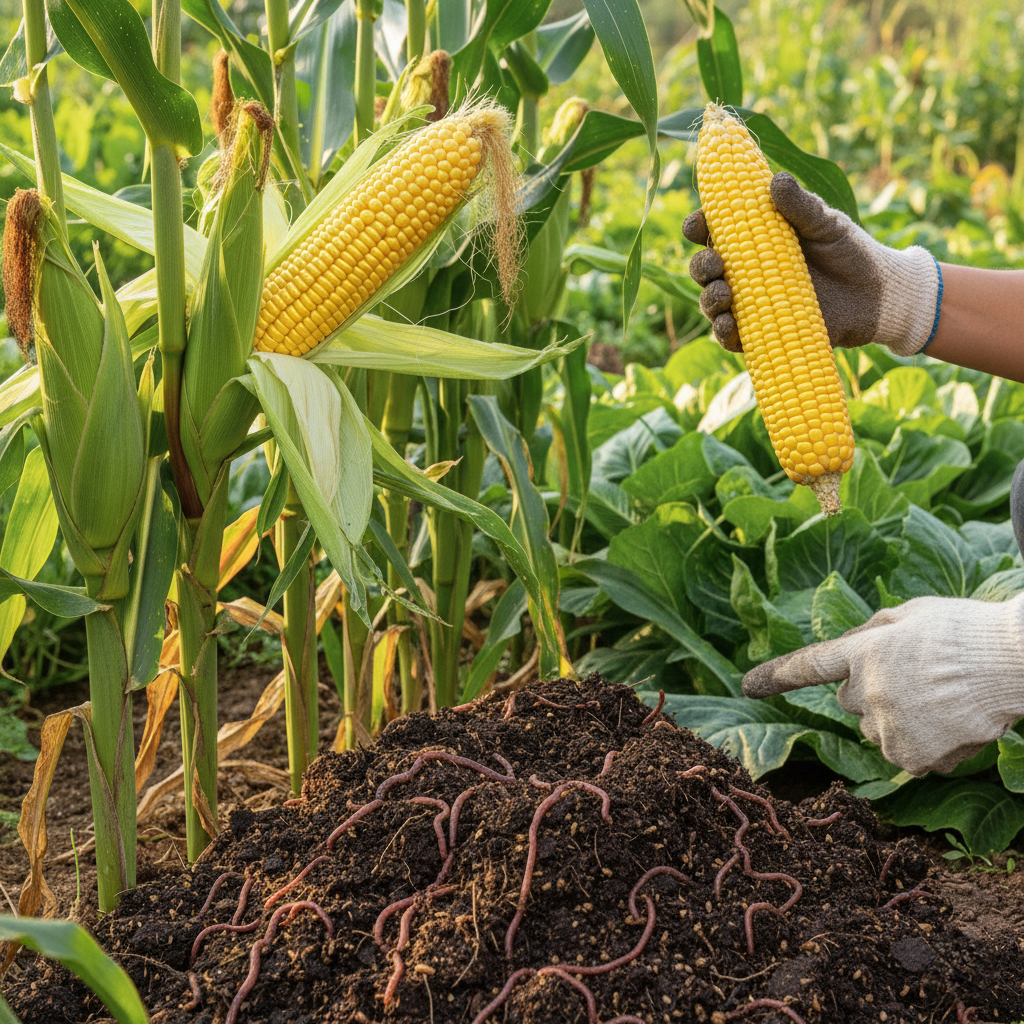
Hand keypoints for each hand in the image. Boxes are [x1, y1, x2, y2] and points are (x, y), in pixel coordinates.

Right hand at [683, 171, 940, 356]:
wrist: (877, 296)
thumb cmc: (850, 251)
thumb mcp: (827, 223)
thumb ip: (801, 205)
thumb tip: (775, 181)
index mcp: (753, 238)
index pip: (714, 230)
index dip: (698, 226)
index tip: (699, 225)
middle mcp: (745, 271)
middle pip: (704, 268)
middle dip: (701, 266)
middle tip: (715, 264)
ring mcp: (751, 303)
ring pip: (712, 302)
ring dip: (709, 299)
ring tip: (724, 294)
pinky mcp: (761, 333)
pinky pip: (731, 337)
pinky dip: (724, 331)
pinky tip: (729, 323)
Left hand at [741, 594, 1023, 775]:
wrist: (1014, 663)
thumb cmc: (966, 631)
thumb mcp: (911, 613)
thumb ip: (871, 631)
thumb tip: (847, 647)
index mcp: (864, 650)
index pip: (809, 664)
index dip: (777, 675)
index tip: (748, 685)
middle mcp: (867, 690)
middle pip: (849, 701)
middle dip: (871, 692)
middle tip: (915, 679)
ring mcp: (888, 726)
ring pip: (876, 730)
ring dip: (897, 720)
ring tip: (940, 701)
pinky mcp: (912, 756)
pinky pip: (905, 755)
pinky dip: (924, 745)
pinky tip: (951, 723)